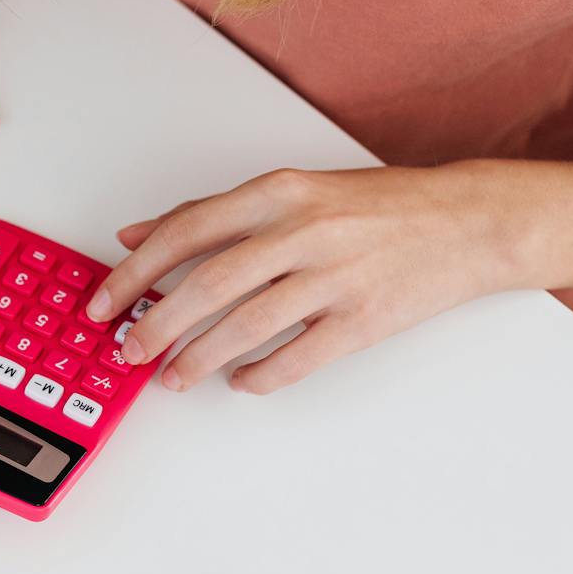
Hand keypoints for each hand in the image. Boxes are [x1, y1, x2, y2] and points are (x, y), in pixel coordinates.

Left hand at [86, 163, 526, 392]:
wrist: (469, 221)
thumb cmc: (378, 207)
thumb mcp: (292, 192)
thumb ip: (214, 214)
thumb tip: (138, 235)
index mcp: (279, 192)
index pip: (185, 232)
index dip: (136, 272)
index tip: (104, 301)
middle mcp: (304, 230)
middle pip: (208, 284)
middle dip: (157, 325)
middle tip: (128, 350)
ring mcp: (336, 276)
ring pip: (246, 326)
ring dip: (199, 358)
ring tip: (173, 376)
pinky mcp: (364, 319)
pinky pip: (297, 358)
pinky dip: (260, 375)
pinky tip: (241, 382)